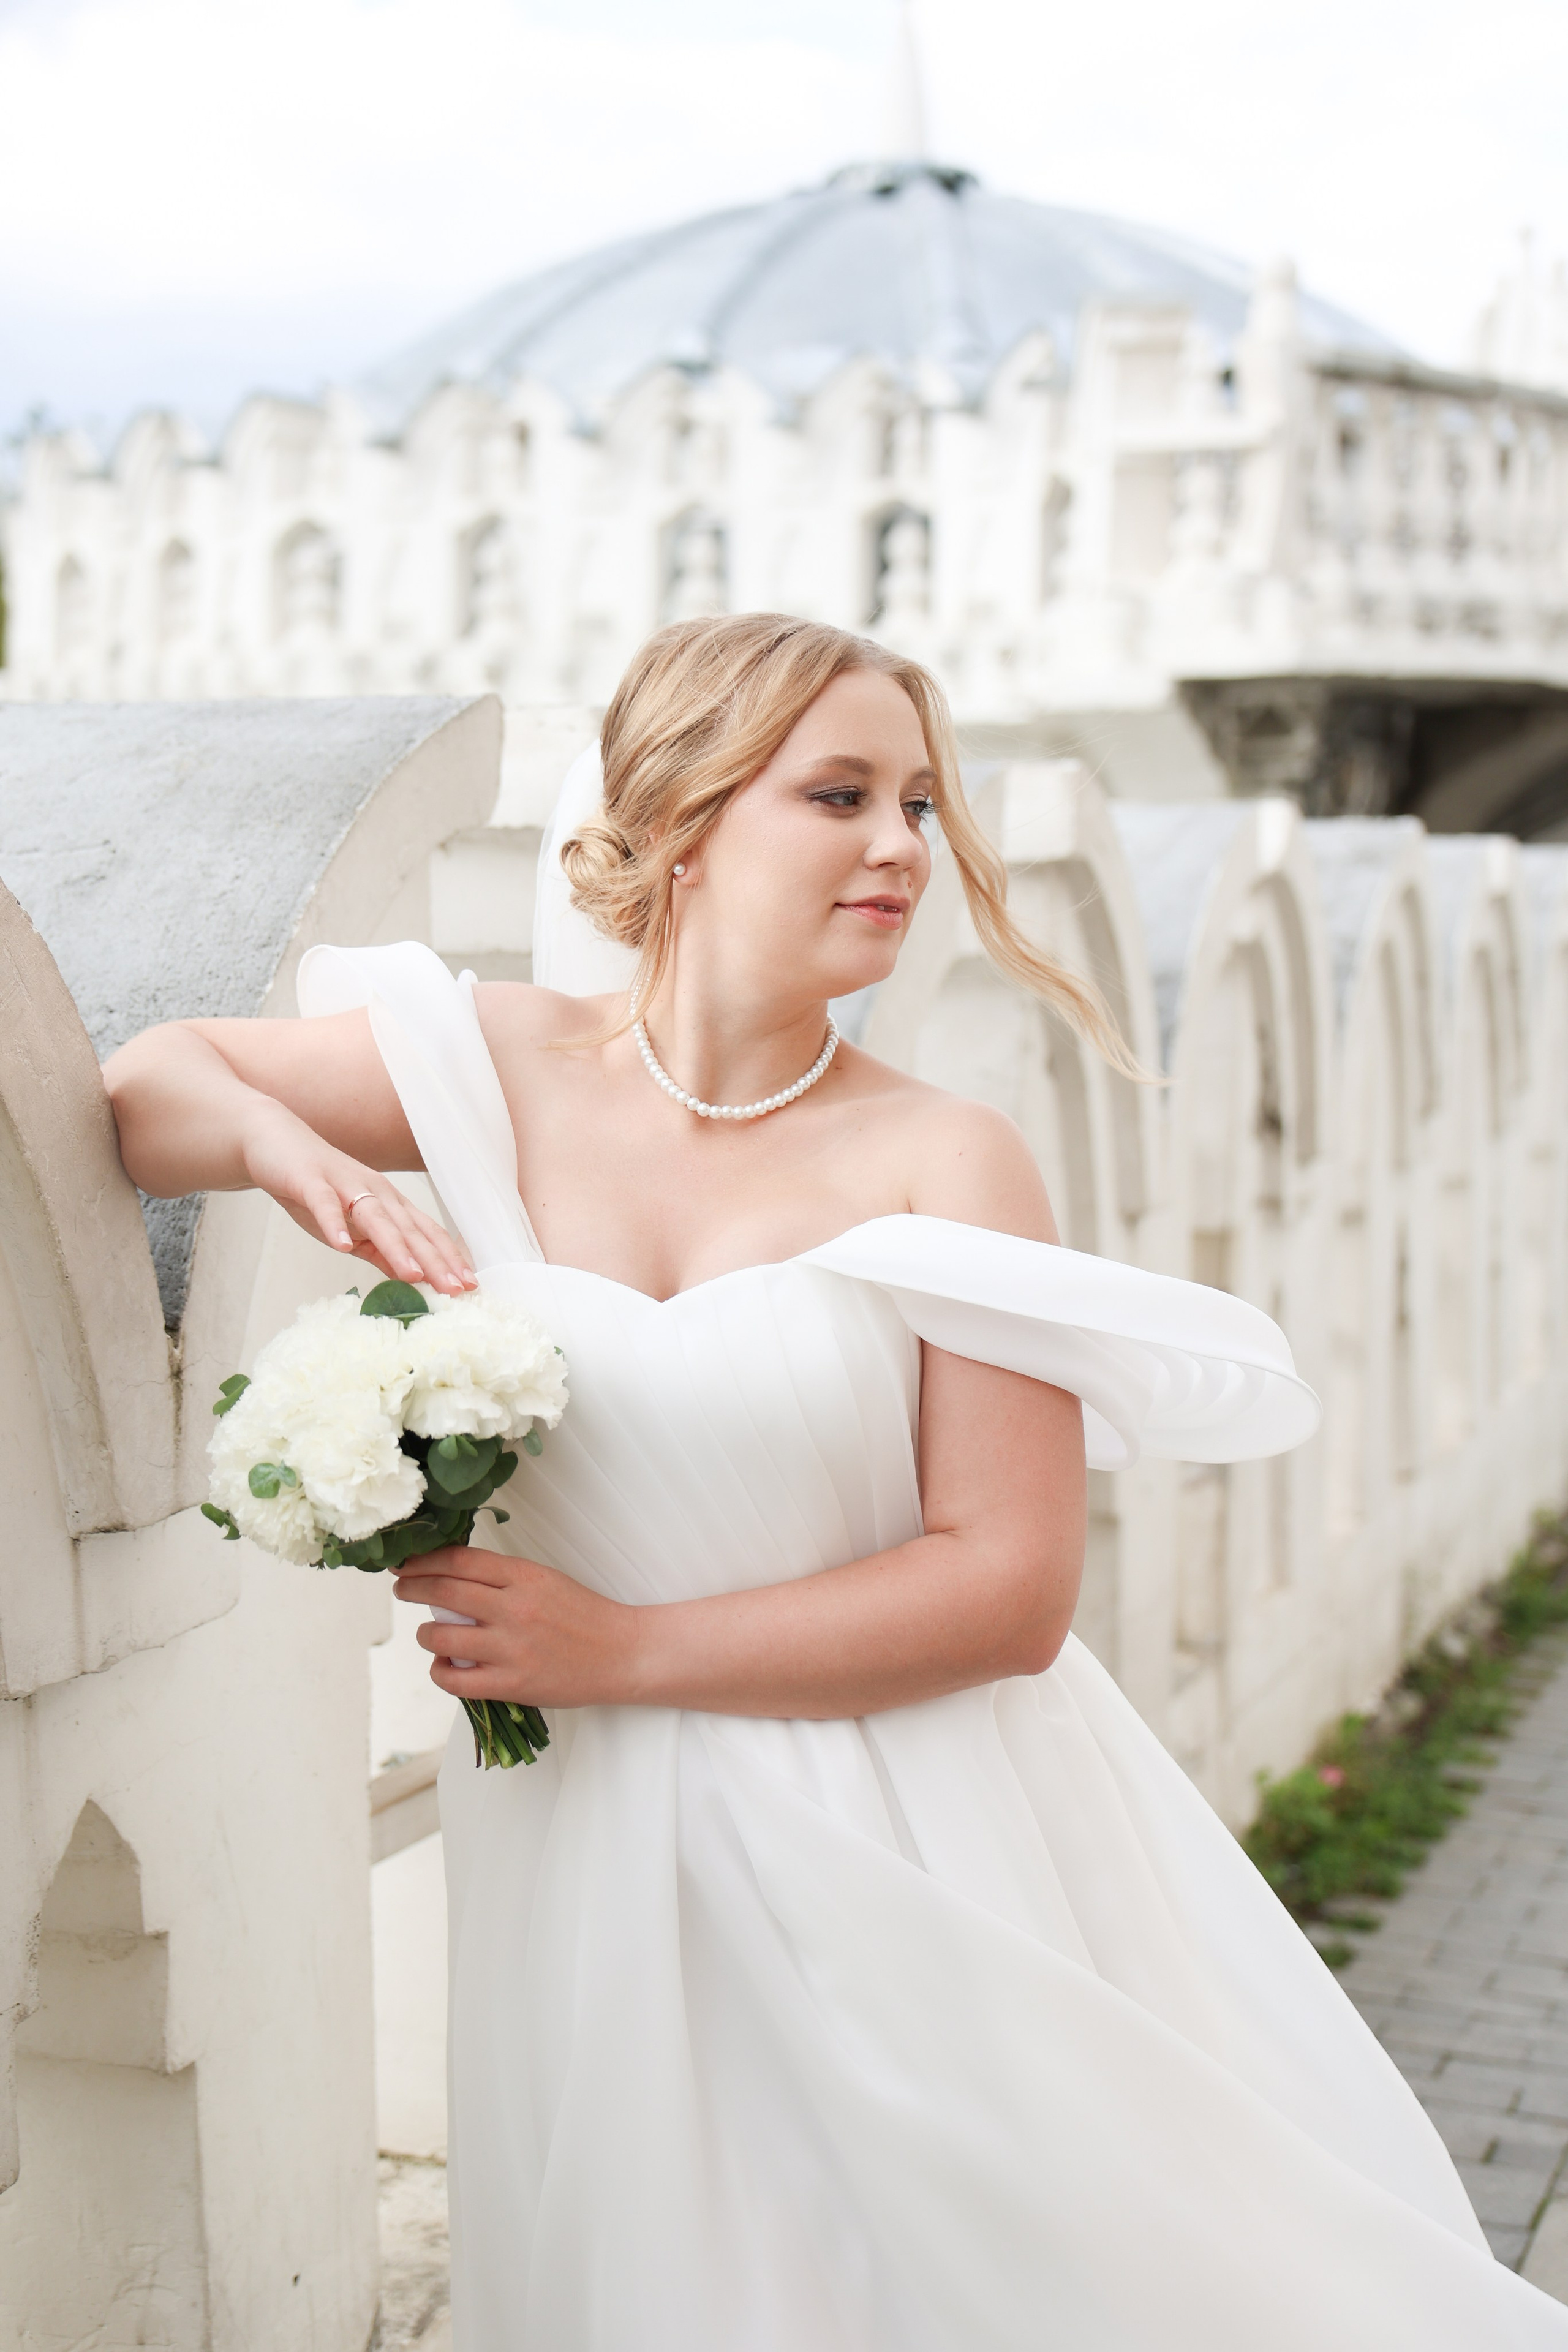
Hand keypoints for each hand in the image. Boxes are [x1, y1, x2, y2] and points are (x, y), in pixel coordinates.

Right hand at [240, 1098, 475, 1293]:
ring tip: (413, 1275)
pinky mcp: (310, 1181)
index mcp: (388, 1204)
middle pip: (409, 1229)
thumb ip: (379, 1251)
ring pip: (375, 1217)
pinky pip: (324, 1203)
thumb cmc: (317, 1189)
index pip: (425, 1234)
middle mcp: (374, 1192)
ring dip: (396, 1246)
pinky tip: (342, 1245)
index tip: (469, 1287)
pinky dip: (334, 1223)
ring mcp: (343, 1185)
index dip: (448, 1260)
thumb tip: (410, 1278)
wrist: (275, 1142)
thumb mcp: (352, 1227)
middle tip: (456, 1289)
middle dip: (435, 1260)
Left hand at [393, 1546, 640, 1704]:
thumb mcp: (546, 1580)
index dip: (423, 1559)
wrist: (622, 1654)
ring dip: (423, 1633)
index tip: (405, 1562)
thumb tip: (452, 1577)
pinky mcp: (513, 1684)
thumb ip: (503, 1579)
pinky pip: (456, 1679)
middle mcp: (515, 1609)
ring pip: (441, 1635)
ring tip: (427, 1632)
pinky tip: (444, 1664)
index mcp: (525, 1576)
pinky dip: (440, 1670)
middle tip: (401, 1588)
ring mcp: (512, 1648)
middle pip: (443, 1591)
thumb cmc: (584, 1615)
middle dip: (411, 1587)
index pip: (459, 1560)